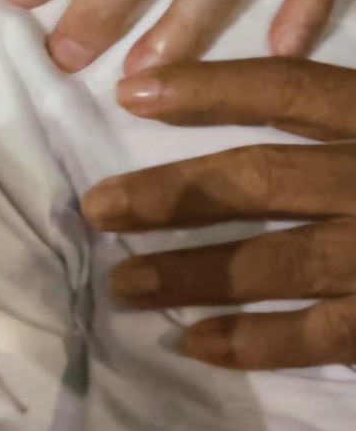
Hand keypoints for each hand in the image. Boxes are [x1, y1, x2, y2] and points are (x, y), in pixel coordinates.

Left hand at [85, 59, 355, 368]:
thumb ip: (340, 118)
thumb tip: (239, 105)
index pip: (291, 90)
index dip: (210, 87)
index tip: (132, 93)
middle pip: (260, 178)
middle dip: (171, 194)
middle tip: (98, 209)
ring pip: (274, 261)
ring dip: (190, 274)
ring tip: (124, 285)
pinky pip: (319, 335)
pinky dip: (254, 342)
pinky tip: (195, 344)